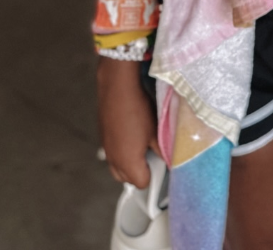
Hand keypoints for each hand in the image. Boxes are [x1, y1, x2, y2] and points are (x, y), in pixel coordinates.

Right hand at [96, 59, 161, 186]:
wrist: (118, 89)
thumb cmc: (138, 110)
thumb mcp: (156, 132)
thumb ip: (163, 150)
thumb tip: (170, 159)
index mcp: (128, 164)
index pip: (142, 183)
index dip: (154, 174)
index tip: (160, 162)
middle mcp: (113, 161)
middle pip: (127, 179)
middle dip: (140, 171)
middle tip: (152, 154)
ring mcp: (106, 150)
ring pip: (118, 168)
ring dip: (129, 163)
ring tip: (142, 144)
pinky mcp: (103, 138)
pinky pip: (112, 154)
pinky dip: (121, 151)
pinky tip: (131, 134)